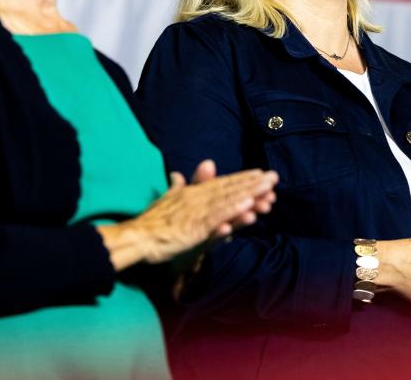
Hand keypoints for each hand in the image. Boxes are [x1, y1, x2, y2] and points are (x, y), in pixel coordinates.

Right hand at [97, 162, 277, 269]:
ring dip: (248, 193)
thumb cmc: (150, 222)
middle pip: (228, 189)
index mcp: (191, 193)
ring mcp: (196, 212)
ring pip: (227, 200)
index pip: (220, 184)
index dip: (241, 179)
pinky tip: (248, 205)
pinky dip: (233, 209)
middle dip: (252, 183)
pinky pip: (218, 216)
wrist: (136, 237)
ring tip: (268, 188)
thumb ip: (175, 187)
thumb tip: (177, 174)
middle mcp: (196, 198)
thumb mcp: (165, 201)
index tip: (259, 174)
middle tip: (274, 177)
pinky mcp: (195, 227)